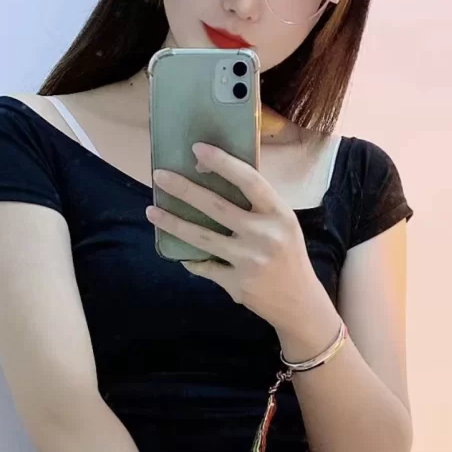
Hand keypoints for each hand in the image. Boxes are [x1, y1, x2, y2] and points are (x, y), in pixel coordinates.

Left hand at [146, 144, 331, 335]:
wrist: (299, 302)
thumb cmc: (287, 255)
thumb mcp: (283, 224)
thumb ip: (257, 205)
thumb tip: (213, 177)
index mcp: (279, 214)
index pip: (249, 180)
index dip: (223, 162)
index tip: (197, 149)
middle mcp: (265, 235)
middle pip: (216, 206)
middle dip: (183, 189)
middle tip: (159, 176)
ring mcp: (250, 261)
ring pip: (202, 237)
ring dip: (172, 223)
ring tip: (152, 211)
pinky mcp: (237, 284)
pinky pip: (205, 266)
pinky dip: (191, 259)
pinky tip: (179, 251)